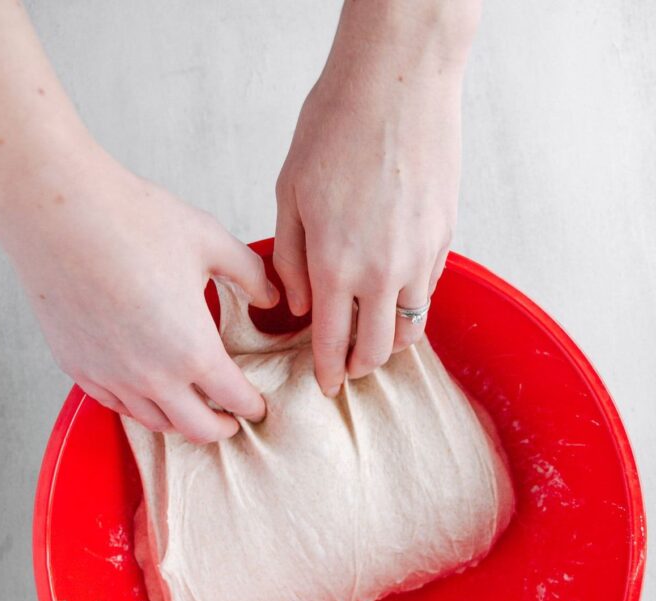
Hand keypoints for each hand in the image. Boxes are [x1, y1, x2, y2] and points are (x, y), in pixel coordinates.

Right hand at [0, 145, 278, 442]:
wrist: (57, 212)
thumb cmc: (133, 221)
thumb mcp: (210, 241)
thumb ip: (249, 274)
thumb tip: (270, 297)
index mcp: (193, 349)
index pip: (234, 398)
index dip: (253, 406)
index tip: (257, 406)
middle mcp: (153, 376)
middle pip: (197, 428)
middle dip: (221, 429)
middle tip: (231, 421)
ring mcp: (112, 376)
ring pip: (155, 422)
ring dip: (180, 422)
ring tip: (191, 410)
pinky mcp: (79, 367)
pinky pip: (116, 405)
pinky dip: (140, 408)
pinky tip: (147, 395)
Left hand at [274, 0, 478, 395]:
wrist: (396, 82)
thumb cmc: (334, 129)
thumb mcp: (289, 194)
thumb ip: (290, 259)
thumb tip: (297, 306)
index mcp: (334, 265)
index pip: (331, 342)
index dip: (327, 371)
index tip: (325, 385)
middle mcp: (381, 273)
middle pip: (376, 350)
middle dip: (359, 368)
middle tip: (348, 369)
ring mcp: (418, 258)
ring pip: (410, 329)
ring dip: (391, 345)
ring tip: (376, 342)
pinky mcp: (444, 239)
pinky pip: (429, 292)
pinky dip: (412, 306)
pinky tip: (397, 296)